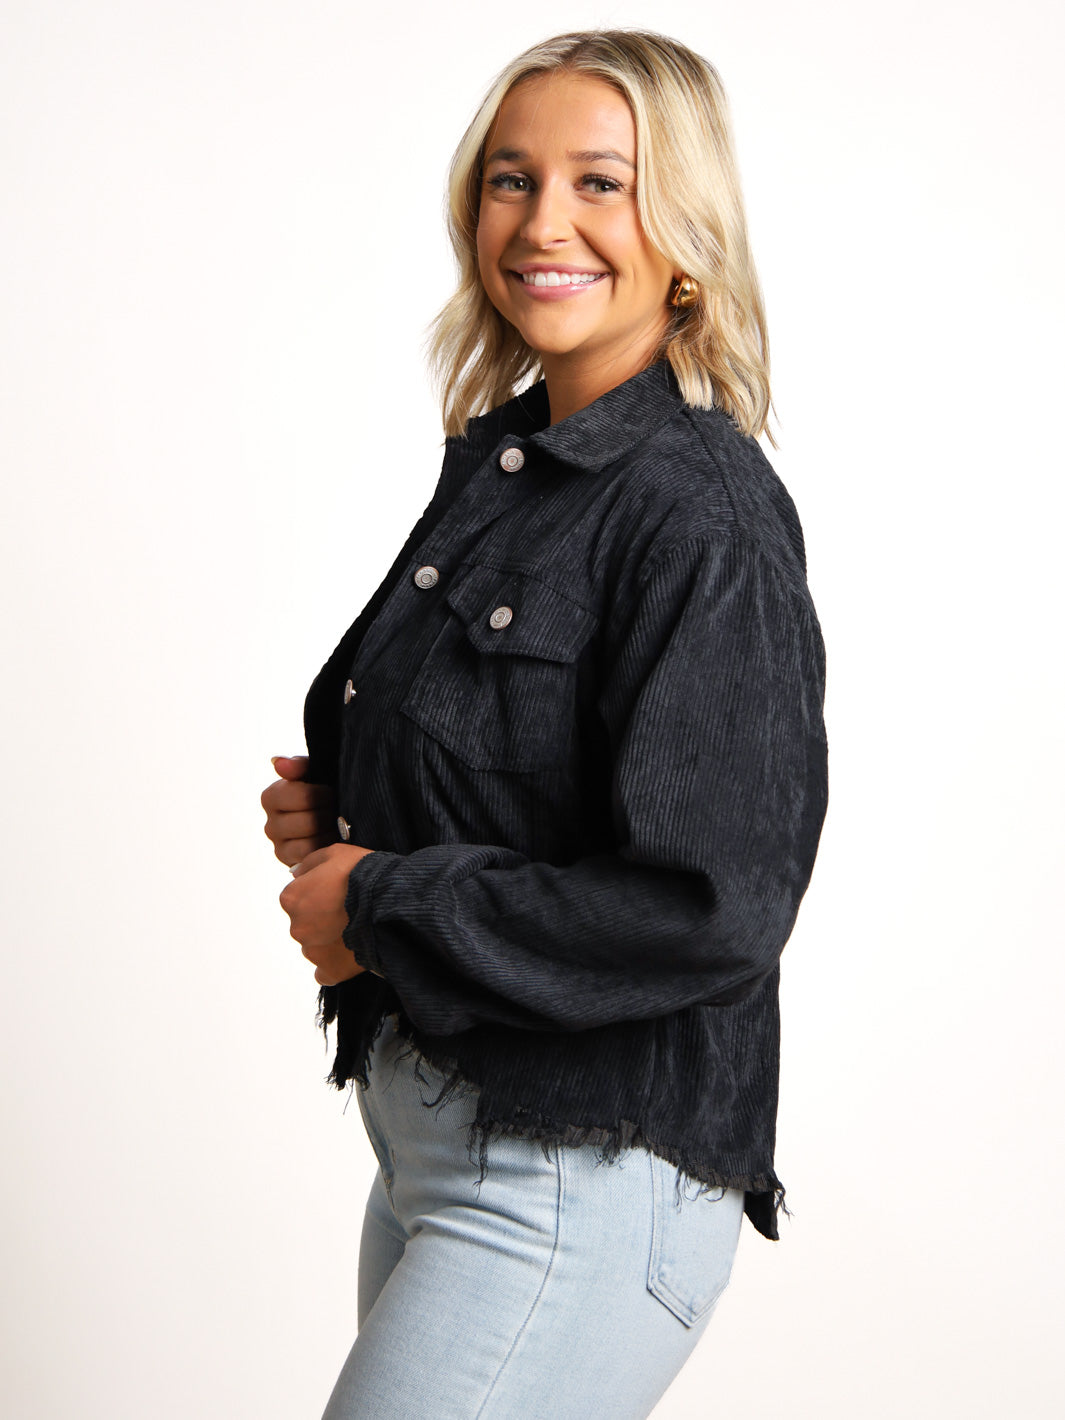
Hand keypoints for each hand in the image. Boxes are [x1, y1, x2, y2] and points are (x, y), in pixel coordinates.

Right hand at [262, 755, 336, 868]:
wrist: (336, 816)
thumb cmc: (324, 791)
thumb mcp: (315, 772)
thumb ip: (298, 766)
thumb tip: (277, 763)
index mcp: (271, 797)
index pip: (299, 797)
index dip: (321, 795)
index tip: (331, 792)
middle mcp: (270, 825)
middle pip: (306, 822)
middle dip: (327, 815)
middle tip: (337, 811)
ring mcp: (280, 848)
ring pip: (309, 843)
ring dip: (329, 833)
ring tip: (338, 825)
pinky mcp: (292, 865)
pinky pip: (311, 860)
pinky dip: (325, 850)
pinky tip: (334, 840)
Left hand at [279, 842, 374, 985]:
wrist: (389, 901)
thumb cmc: (362, 873)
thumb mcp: (334, 853)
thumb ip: (309, 864)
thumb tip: (296, 875)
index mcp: (292, 898)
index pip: (297, 897)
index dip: (319, 892)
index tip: (337, 890)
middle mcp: (296, 926)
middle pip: (306, 923)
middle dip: (323, 917)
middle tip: (349, 908)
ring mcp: (313, 951)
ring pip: (317, 946)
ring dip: (331, 939)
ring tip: (357, 927)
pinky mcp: (330, 970)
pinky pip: (327, 971)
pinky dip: (336, 963)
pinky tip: (352, 951)